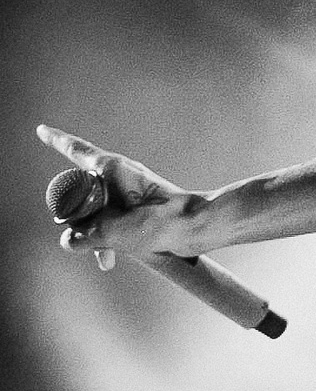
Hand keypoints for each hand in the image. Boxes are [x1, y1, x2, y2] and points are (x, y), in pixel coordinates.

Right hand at [36, 124, 199, 267]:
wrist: (197, 228)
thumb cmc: (160, 223)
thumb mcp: (110, 233)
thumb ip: (82, 236)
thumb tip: (69, 240)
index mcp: (110, 167)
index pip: (74, 149)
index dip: (55, 141)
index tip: (41, 130)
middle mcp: (120, 173)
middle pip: (81, 191)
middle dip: (77, 220)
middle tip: (86, 239)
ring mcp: (130, 188)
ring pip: (97, 209)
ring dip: (94, 233)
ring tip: (106, 260)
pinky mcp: (140, 204)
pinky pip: (114, 217)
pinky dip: (109, 235)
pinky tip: (110, 259)